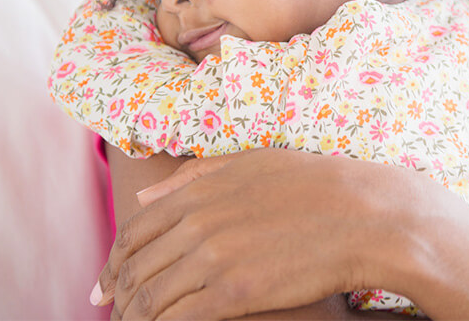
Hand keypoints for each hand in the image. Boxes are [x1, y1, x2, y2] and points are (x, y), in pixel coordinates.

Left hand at [93, 148, 416, 319]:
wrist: (364, 215)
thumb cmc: (314, 186)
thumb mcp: (252, 164)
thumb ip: (193, 177)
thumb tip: (143, 197)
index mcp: (199, 190)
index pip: (134, 231)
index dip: (112, 262)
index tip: (105, 285)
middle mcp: (198, 221)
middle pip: (135, 267)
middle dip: (117, 295)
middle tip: (113, 312)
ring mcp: (214, 256)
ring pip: (150, 298)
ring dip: (134, 317)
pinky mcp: (235, 292)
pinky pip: (178, 319)